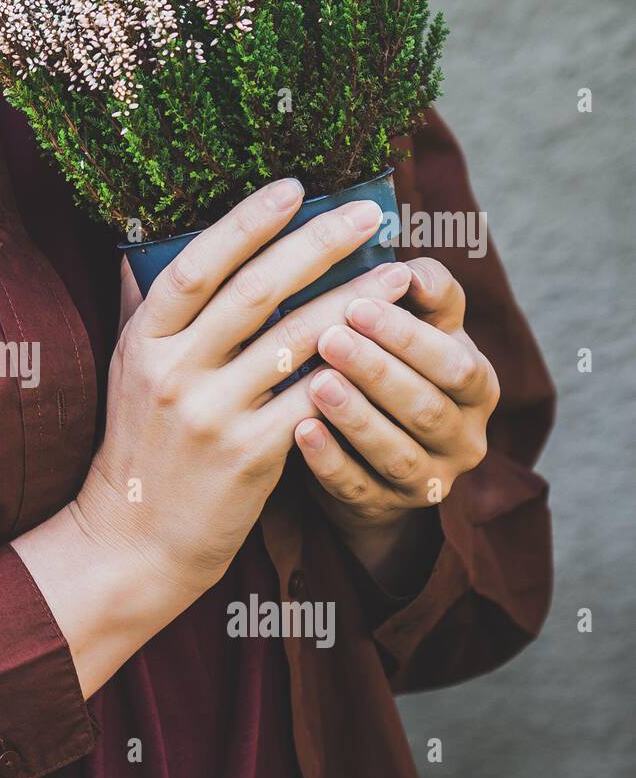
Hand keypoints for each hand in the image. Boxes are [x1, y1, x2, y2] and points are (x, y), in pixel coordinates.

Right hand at [16, 177, 412, 696]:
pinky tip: (386, 345)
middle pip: (254, 291)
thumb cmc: (139, 449)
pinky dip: (350, 367)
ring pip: (294, 340)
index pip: (196, 266)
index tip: (295, 187)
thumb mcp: (128, 374)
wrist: (132, 542)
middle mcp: (172, 372)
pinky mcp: (249, 456)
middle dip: (318, 245)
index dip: (246, 222)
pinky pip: (311, 397)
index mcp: (142, 343)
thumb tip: (150, 243)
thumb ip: (145, 311)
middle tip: (368, 215)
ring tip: (398, 273)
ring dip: (353, 300)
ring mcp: (210, 414)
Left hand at [293, 255, 499, 575]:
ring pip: (395, 452)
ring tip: (317, 382)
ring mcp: (426, 480)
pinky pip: (356, 487)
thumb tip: (410, 269)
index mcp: (477, 387)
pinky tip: (300, 430)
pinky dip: (329, 460)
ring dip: (356, 416)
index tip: (360, 302)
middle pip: (427, 407)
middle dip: (378, 371)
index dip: (410, 336)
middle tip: (330, 337)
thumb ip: (421, 296)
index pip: (455, 363)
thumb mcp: (415, 332)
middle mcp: (464, 438)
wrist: (373, 456)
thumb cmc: (391, 370)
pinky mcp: (382, 508)